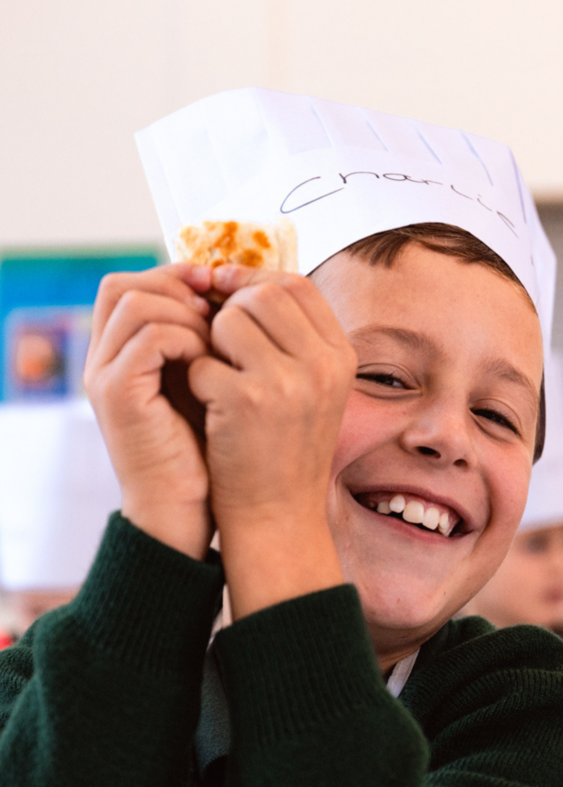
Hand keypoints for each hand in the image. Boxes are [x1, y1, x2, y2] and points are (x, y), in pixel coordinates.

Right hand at [84, 264, 213, 559]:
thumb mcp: (205, 382)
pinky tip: (213, 362)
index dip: (174, 276)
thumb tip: (236, 293)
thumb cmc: (204, 448)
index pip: (131, 285)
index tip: (218, 286)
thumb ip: (205, 341)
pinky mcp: (119, 396)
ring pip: (138, 303)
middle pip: (123, 285)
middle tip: (218, 306)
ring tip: (218, 340)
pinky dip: (188, 340)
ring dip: (187, 313)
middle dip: (177, 286)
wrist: (183, 510)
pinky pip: (151, 338)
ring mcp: (106, 376)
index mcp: (120, 354)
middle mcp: (103, 360)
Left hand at [188, 266, 355, 615]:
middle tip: (218, 341)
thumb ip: (291, 339)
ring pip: (229, 319)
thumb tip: (242, 282)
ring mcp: (288, 381)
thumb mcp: (310, 390)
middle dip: (230, 309)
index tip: (226, 289)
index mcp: (341, 356)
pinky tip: (210, 408)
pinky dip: (197, 379)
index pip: (297, 286)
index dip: (256, 280)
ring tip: (217, 377)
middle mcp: (322, 364)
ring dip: (211, 342)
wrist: (278, 516)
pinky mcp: (247, 402)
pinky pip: (204, 360)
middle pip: (263, 294)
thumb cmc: (285, 450)